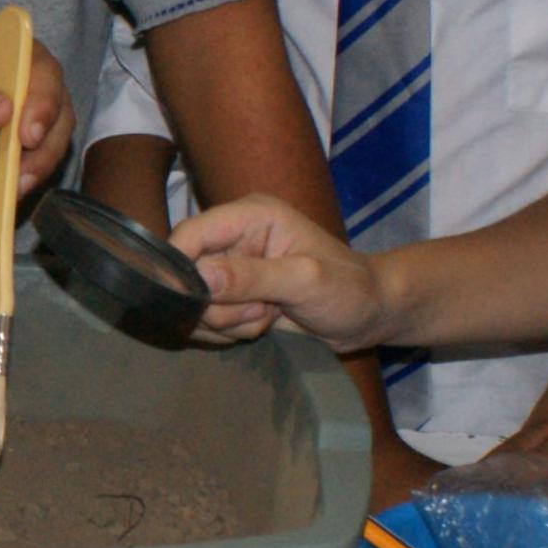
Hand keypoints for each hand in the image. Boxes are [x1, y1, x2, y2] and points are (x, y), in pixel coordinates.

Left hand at [0, 24, 73, 202]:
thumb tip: (3, 110)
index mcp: (8, 52)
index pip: (43, 72)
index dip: (44, 102)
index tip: (28, 134)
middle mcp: (26, 84)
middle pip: (58, 116)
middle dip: (43, 150)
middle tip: (19, 176)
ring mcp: (23, 122)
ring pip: (49, 150)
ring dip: (25, 176)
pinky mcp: (16, 154)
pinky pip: (25, 175)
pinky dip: (5, 189)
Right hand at [168, 194, 391, 350]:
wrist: (368, 315)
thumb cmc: (349, 289)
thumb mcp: (305, 280)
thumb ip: (252, 277)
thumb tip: (200, 278)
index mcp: (251, 215)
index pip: (190, 233)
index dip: (179, 267)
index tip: (192, 302)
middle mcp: (234, 238)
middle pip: (187, 274)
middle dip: (218, 305)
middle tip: (261, 310)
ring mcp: (231, 270)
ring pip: (196, 304)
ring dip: (228, 322)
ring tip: (269, 316)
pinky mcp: (232, 297)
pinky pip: (207, 322)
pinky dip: (230, 332)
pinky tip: (263, 325)